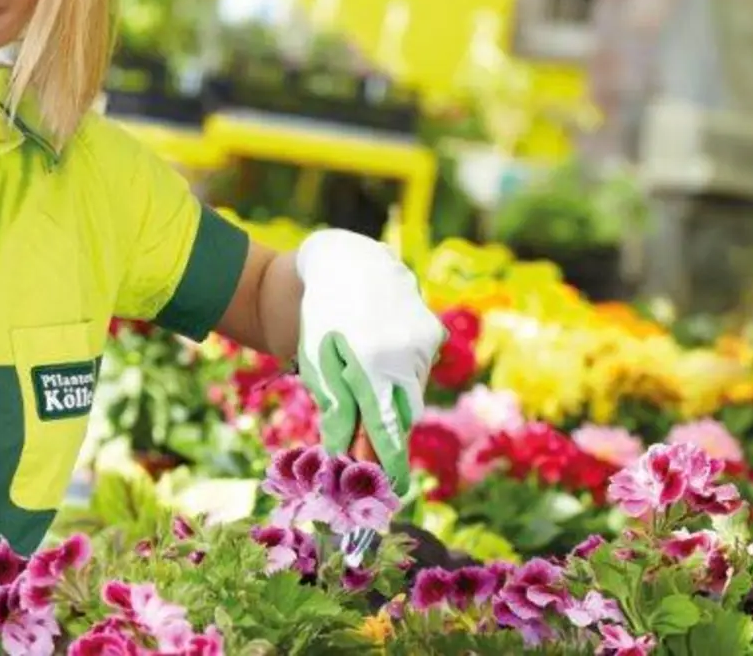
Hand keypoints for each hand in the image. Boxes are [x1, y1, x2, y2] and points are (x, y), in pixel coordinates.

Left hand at [294, 230, 444, 496]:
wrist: (347, 261)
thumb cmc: (322, 316)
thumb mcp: (319, 363)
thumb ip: (338, 410)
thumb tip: (346, 456)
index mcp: (371, 364)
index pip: (389, 430)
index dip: (392, 465)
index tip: (395, 492)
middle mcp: (406, 354)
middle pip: (405, 416)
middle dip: (389, 434)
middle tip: (369, 449)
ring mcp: (424, 342)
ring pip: (414, 393)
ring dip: (393, 401)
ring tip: (364, 377)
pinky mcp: (433, 332)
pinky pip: (419, 370)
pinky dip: (401, 375)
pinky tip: (379, 355)